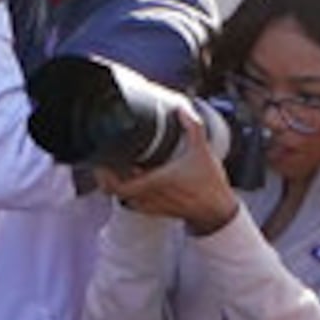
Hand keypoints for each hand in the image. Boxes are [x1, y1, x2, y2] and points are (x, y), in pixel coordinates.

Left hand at [102, 109, 239, 230]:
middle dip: (108, 176)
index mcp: (157, 182)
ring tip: (124, 167)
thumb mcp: (203, 151)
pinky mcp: (156, 211)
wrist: (218, 211)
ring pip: (123, 196)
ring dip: (120, 183)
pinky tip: (138, 178)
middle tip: (108, 160)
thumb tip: (181, 108)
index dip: (104, 176)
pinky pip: (134, 202)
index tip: (101, 162)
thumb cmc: (210, 182)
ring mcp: (152, 205)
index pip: (118, 187)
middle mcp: (150, 196)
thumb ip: (193, 127)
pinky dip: (131, 191)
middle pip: (114, 191)